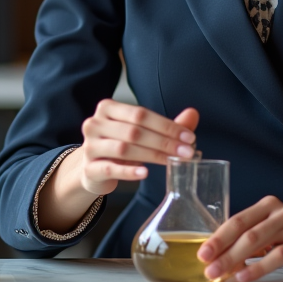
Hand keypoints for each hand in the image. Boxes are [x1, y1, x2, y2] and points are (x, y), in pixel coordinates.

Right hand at [73, 101, 198, 195]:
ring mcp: (90, 147)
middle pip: (134, 131)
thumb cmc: (119, 145)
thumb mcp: (141, 132)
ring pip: (123, 149)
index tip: (189, 137)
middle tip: (186, 152)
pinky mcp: (89, 169)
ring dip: (152, 155)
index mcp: (108, 108)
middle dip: (164, 142)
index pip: (141, 114)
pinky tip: (145, 173)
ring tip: (172, 161)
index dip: (166, 125)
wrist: (93, 167)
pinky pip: (110, 169)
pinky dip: (129, 171)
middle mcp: (95, 124)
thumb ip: (166, 125)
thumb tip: (193, 113)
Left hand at [197, 197, 282, 281]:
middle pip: (244, 230)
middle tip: (206, 266)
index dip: (217, 237)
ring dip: (234, 259)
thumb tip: (223, 258)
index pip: (237, 220)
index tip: (202, 253)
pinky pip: (277, 255)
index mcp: (268, 205)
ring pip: (257, 241)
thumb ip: (253, 240)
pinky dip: (258, 267)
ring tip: (219, 274)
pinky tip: (244, 276)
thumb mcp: (276, 232)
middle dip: (221, 249)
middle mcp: (281, 211)